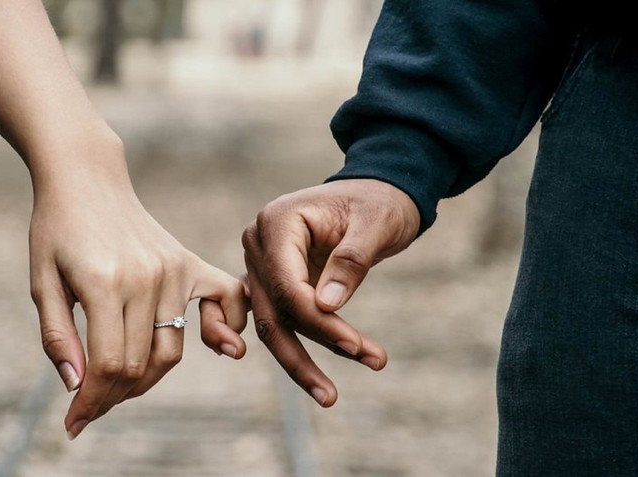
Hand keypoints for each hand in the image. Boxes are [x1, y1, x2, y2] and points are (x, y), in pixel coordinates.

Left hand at [28, 138, 247, 439]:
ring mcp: (172, 269)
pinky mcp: (188, 262)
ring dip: (146, 378)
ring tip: (118, 384)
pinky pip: (225, 301)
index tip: (75, 423)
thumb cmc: (56, 229)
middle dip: (113, 397)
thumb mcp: (41, 282)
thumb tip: (77, 387)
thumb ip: (58, 336)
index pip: (109, 365)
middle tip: (90, 406)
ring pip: (171, 349)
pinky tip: (218, 345)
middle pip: (140, 364)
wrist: (86, 178)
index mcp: (103, 282)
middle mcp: (146, 278)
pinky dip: (225, 329)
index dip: (92, 402)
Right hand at [241, 179, 419, 405]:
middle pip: (272, 312)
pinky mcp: (271, 281)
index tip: (356, 346)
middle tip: (332, 395)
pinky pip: (272, 319)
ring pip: (272, 324)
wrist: (377, 192)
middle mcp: (258, 243)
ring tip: (330, 395)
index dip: (318, 321)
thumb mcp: (375, 224)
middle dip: (303, 354)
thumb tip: (326, 307)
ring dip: (300, 360)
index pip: (287, 285)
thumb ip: (350, 261)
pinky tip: (297, 377)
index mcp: (276, 222)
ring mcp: (260, 264)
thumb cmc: (379, 203)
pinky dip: (288, 347)